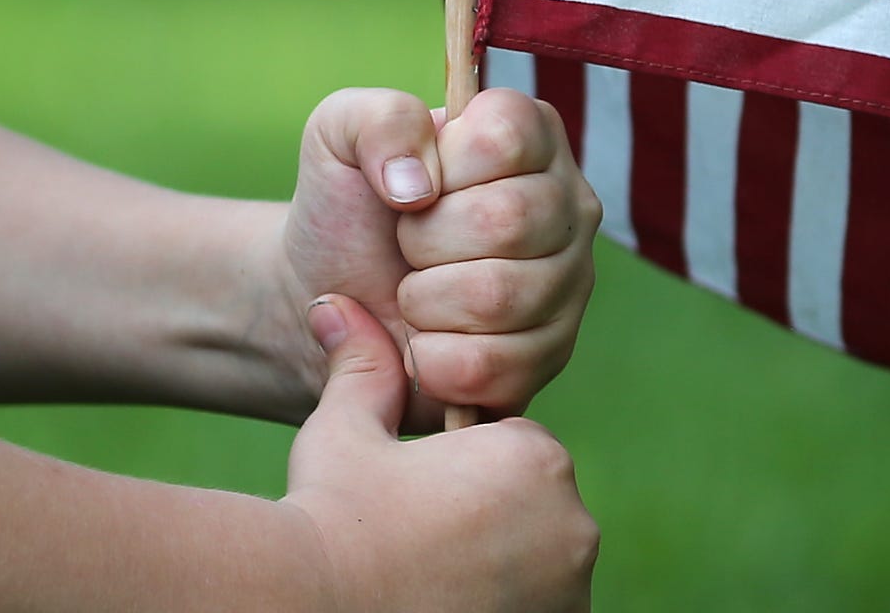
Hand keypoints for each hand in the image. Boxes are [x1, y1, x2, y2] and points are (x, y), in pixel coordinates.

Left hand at [274, 86, 600, 417]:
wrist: (335, 295)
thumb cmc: (349, 206)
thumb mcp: (339, 133)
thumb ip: (380, 121)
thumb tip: (418, 184)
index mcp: (530, 135)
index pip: (504, 138)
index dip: (444, 166)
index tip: (417, 183)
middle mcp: (567, 203)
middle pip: (507, 220)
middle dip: (425, 239)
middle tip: (408, 244)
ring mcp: (569, 283)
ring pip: (499, 297)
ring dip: (425, 300)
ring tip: (415, 289)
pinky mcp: (551, 354)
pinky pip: (492, 364)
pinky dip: (433, 358)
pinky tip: (424, 340)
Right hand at [282, 293, 596, 612]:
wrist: (317, 605)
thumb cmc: (332, 514)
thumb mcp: (346, 430)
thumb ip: (364, 368)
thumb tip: (338, 306)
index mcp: (534, 456)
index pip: (514, 447)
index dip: (461, 466)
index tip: (417, 489)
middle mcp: (572, 524)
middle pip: (532, 506)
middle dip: (485, 513)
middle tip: (418, 530)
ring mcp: (571, 590)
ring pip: (537, 559)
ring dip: (498, 560)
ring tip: (428, 568)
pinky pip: (537, 603)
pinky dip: (503, 600)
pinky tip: (446, 597)